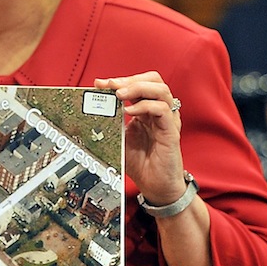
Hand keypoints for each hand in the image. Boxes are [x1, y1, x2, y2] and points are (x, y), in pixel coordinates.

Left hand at [95, 71, 185, 204]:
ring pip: (161, 90)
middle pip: (154, 80)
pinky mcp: (171, 132)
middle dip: (130, 79)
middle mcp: (161, 111)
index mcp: (148, 110)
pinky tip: (129, 111)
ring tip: (119, 94)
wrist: (155, 186)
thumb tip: (95, 104)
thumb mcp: (120, 136)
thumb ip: (112, 120)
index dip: (120, 80)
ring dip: (137, 88)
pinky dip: (145, 105)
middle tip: (111, 85)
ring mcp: (168, 120)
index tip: (100, 83)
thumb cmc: (140, 163)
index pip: (139, 83)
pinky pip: (163, 110)